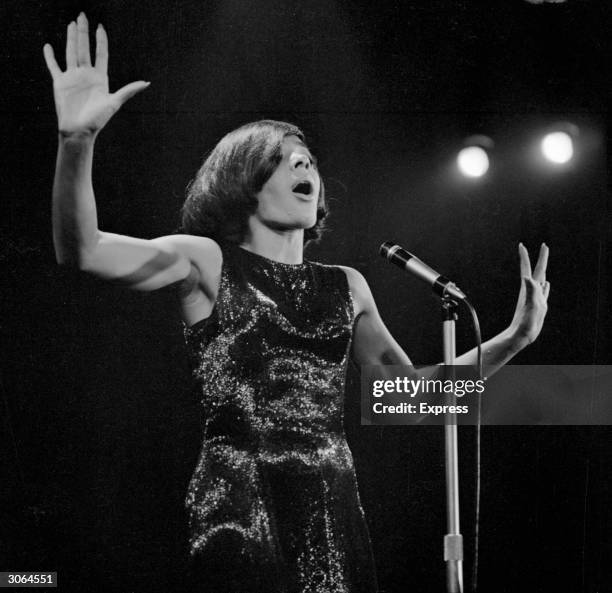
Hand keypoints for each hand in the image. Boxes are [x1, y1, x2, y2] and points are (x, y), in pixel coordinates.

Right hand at [43, 13, 148, 135]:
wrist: (79, 130)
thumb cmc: (98, 119)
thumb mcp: (115, 102)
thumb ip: (129, 90)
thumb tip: (147, 83)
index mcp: (100, 78)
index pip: (101, 54)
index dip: (101, 40)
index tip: (100, 27)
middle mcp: (86, 75)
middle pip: (84, 48)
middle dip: (83, 32)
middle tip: (82, 16)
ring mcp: (73, 78)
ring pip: (71, 52)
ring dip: (71, 38)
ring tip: (72, 24)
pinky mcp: (60, 82)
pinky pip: (54, 66)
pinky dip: (50, 56)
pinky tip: (48, 46)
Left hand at [508, 242, 549, 349]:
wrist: (521, 336)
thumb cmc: (524, 323)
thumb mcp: (530, 306)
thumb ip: (530, 291)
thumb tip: (527, 277)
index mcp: (528, 289)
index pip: (527, 269)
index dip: (525, 257)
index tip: (522, 245)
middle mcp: (531, 292)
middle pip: (537, 271)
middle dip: (540, 258)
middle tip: (544, 246)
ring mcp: (535, 298)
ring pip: (540, 280)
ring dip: (542, 270)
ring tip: (543, 263)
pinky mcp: (538, 306)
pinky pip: (544, 293)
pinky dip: (546, 287)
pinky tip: (546, 285)